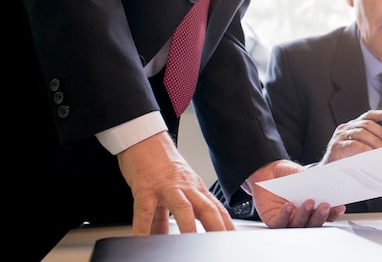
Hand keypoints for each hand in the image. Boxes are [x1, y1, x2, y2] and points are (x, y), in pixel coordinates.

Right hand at [117, 131, 234, 235]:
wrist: (143, 138)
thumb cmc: (159, 163)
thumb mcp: (168, 191)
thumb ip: (166, 218)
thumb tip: (163, 240)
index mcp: (194, 188)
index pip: (216, 208)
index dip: (227, 225)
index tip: (233, 240)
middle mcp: (184, 186)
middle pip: (206, 208)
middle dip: (217, 228)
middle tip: (222, 246)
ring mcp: (166, 186)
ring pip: (182, 207)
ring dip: (189, 228)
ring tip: (190, 248)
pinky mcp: (145, 186)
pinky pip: (145, 210)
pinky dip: (144, 227)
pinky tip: (143, 241)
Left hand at [248, 160, 345, 226]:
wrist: (265, 171)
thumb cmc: (285, 175)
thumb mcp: (301, 174)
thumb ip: (313, 181)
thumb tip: (327, 183)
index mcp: (311, 206)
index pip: (325, 214)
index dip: (333, 212)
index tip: (340, 206)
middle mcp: (300, 216)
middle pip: (313, 223)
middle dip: (321, 215)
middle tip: (325, 205)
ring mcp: (288, 220)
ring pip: (299, 224)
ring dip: (305, 214)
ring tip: (308, 202)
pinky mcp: (274, 221)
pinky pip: (280, 223)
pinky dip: (285, 215)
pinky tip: (289, 206)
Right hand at [318, 109, 381, 164]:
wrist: (327, 176)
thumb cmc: (347, 163)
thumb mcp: (361, 150)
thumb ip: (373, 144)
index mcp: (352, 126)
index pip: (369, 115)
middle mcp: (345, 127)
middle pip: (368, 124)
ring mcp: (340, 136)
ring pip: (362, 132)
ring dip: (377, 141)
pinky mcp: (336, 147)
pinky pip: (354, 145)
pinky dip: (366, 149)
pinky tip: (373, 154)